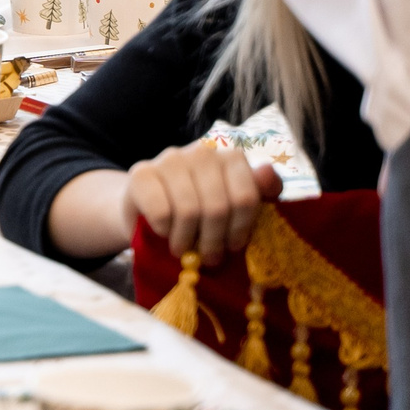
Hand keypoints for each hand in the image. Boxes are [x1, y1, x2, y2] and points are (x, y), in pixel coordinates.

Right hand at [122, 142, 282, 262]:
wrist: (151, 211)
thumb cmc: (202, 213)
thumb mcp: (236, 208)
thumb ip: (260, 192)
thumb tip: (268, 171)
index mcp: (232, 157)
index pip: (246, 196)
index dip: (241, 229)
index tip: (233, 246)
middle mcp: (202, 151)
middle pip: (218, 206)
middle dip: (214, 240)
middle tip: (208, 258)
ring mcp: (171, 159)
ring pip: (189, 210)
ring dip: (187, 239)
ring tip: (184, 249)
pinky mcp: (142, 173)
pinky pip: (161, 211)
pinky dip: (164, 230)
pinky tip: (164, 231)